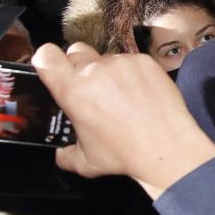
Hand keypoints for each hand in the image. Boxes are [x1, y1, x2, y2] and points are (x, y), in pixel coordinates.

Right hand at [34, 43, 214, 199]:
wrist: (167, 147)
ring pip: (106, 58)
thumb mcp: (84, 161)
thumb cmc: (124, 154)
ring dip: (109, 72)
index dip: (48, 60)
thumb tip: (61, 153)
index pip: (46, 55)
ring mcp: (122, 62)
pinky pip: (131, 61)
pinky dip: (133, 74)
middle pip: (76, 52)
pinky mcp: (145, 61)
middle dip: (79, 66)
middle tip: (91, 88)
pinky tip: (141, 94)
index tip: (55, 70)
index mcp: (72, 90)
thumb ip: (65, 154)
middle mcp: (95, 70)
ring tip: (122, 97)